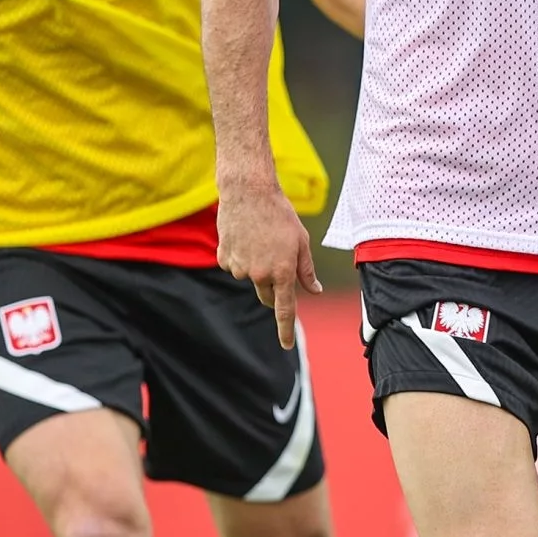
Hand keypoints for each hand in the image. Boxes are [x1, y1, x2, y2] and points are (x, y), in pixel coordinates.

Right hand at [217, 179, 320, 348]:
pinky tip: (245, 236)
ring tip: (260, 238)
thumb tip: (314, 290)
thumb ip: (306, 270)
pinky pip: (234, 265)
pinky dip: (240, 256)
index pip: (284, 310)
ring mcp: (239, 267)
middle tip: (277, 262)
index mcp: (282, 272)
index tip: (286, 345)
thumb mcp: (301, 241)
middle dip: (273, 289)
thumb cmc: (279, 214)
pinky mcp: (223, 257)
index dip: (285, 330)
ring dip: (256, 267)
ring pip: (250, 277)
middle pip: (266, 296)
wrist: (247, 191)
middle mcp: (259, 274)